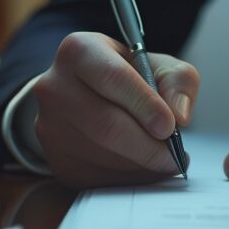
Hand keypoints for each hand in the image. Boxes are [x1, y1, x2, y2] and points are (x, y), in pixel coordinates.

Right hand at [30, 32, 196, 187]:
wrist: (87, 92)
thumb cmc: (125, 77)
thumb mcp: (157, 64)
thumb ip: (178, 80)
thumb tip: (179, 114)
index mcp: (79, 51)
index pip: (112, 78)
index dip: (144, 104)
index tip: (169, 126)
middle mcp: (55, 86)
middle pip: (106, 125)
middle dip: (147, 145)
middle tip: (174, 154)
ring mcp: (49, 125)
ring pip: (101, 155)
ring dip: (140, 165)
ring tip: (162, 160)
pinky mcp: (55, 159)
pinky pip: (95, 178)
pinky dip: (127, 178)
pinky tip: (142, 168)